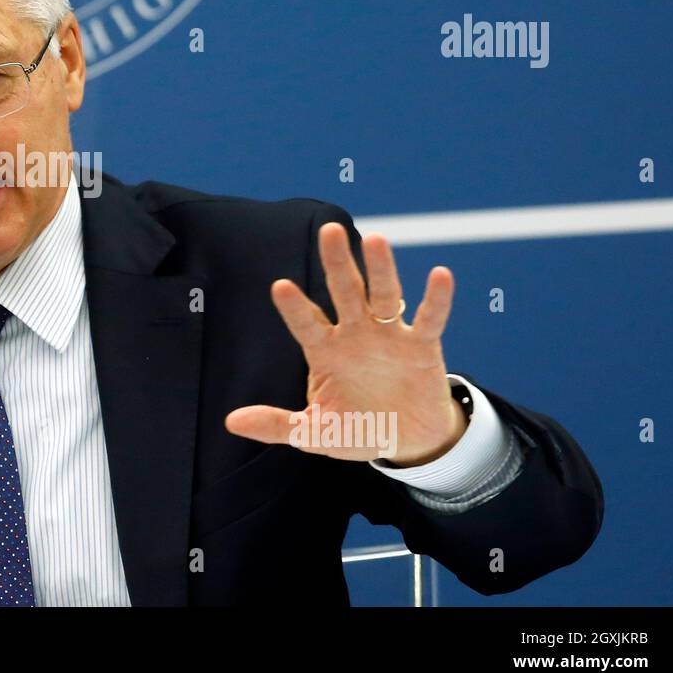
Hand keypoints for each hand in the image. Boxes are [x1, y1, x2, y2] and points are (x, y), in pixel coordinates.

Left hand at [225, 222, 465, 465]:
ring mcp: (389, 337)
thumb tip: (232, 422)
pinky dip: (436, 300)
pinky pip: (430, 320)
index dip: (295, 308)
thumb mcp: (315, 433)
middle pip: (344, 292)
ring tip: (376, 240)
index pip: (306, 324)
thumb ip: (277, 425)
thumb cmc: (358, 429)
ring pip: (384, 296)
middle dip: (337, 263)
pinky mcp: (422, 347)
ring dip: (381, 269)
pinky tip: (440, 275)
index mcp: (325, 350)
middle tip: (329, 230)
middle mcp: (355, 334)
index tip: (280, 287)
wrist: (408, 442)